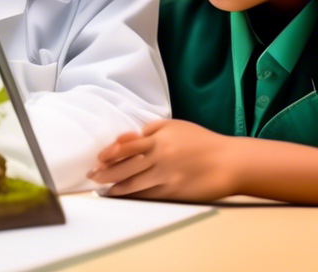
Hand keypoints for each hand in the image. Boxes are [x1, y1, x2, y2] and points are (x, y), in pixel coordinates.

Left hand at [88, 119, 242, 201]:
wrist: (230, 162)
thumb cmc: (201, 141)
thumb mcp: (175, 126)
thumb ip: (150, 130)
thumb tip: (127, 137)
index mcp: (158, 140)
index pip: (126, 146)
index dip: (109, 153)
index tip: (98, 159)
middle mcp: (159, 158)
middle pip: (125, 167)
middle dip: (105, 173)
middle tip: (92, 176)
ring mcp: (166, 177)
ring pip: (134, 184)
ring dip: (115, 188)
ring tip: (103, 189)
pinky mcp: (174, 192)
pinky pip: (148, 195)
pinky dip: (133, 196)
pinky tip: (124, 196)